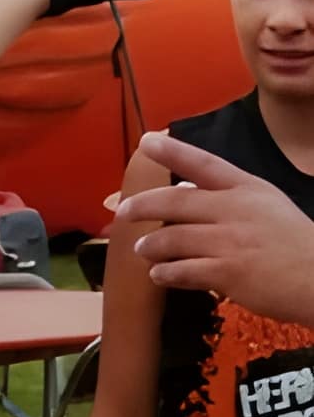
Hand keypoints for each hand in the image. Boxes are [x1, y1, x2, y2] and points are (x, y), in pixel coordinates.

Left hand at [118, 132, 313, 324]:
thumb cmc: (296, 245)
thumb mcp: (268, 207)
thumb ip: (228, 198)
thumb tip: (183, 188)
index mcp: (248, 189)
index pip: (205, 163)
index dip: (173, 152)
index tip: (146, 141)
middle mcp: (236, 210)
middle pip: (175, 201)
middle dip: (141, 205)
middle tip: (121, 211)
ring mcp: (231, 242)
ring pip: (172, 238)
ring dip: (151, 245)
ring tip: (142, 250)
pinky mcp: (228, 273)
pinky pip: (181, 271)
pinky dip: (164, 273)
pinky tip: (159, 275)